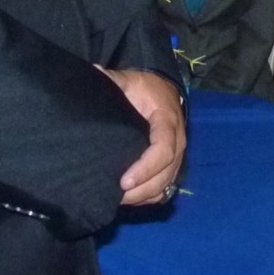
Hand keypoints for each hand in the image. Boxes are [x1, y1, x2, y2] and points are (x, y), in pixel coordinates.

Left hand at [99, 67, 186, 205]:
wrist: (164, 92)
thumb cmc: (145, 88)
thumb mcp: (130, 80)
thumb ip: (113, 80)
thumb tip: (95, 73)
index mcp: (167, 120)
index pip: (164, 148)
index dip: (146, 167)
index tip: (124, 180)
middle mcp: (178, 140)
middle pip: (167, 172)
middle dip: (143, 188)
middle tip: (117, 197)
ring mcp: (178, 155)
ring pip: (167, 183)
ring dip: (145, 195)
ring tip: (120, 201)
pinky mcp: (173, 164)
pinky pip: (165, 187)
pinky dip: (150, 197)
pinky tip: (131, 200)